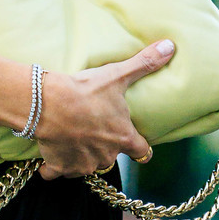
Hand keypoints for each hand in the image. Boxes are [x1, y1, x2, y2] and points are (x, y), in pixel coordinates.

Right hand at [33, 42, 174, 179]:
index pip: (142, 152)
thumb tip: (169, 46)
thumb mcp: (117, 75)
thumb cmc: (85, 91)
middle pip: (110, 158)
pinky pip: (56, 173)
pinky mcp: (59, 167)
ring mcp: (82, 164)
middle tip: (94, 131)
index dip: (141, 148)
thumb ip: (144, 64)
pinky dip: (53, 167)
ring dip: (80, 157)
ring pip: (85, 166)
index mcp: (123, 138)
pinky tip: (49, 156)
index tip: (138, 146)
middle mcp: (106, 156)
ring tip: (72, 138)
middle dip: (104, 148)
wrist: (49, 104)